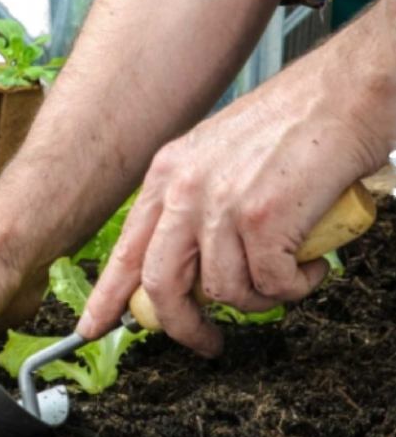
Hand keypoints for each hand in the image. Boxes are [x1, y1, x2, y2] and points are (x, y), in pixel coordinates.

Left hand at [77, 69, 385, 354]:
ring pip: (225, 291)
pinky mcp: (262, 219)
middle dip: (182, 325)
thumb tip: (193, 266)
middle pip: (160, 284)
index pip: (126, 249)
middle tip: (206, 342)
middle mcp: (184, 190)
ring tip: (287, 275)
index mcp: (167, 175)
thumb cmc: (294, 125)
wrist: (344, 94)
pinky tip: (310, 264)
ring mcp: (220, 205)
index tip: (92, 328)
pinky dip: (296, 286)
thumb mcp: (218, 158)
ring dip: (261, 299)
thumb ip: (195, 206)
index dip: (108, 296)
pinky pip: (272, 285)